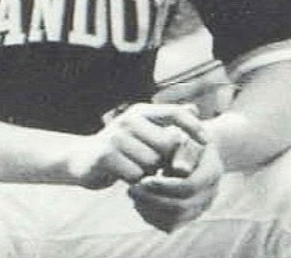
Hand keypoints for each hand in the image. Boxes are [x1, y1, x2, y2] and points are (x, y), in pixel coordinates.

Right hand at [68, 103, 206, 189]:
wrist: (83, 160)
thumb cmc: (121, 149)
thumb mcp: (143, 132)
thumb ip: (167, 124)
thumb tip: (195, 109)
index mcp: (140, 111)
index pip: (174, 112)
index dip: (193, 126)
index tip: (208, 141)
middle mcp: (128, 119)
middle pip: (166, 145)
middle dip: (165, 160)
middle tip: (153, 165)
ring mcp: (116, 136)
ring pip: (152, 162)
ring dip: (148, 173)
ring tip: (135, 169)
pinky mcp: (106, 154)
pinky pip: (136, 175)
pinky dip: (135, 181)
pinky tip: (124, 176)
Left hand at [128, 140, 222, 231]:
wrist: (193, 147)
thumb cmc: (183, 136)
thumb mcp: (184, 135)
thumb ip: (182, 150)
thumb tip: (179, 169)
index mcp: (212, 171)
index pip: (189, 187)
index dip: (165, 186)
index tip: (143, 179)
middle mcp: (210, 193)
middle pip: (182, 206)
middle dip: (153, 199)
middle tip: (132, 189)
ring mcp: (200, 206)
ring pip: (175, 220)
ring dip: (150, 209)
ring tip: (132, 194)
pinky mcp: (188, 214)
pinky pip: (170, 225)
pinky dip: (152, 217)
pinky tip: (138, 203)